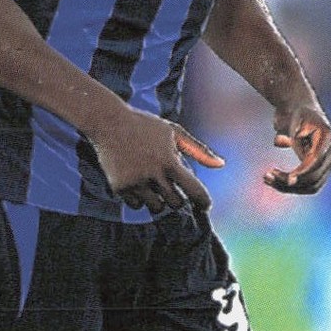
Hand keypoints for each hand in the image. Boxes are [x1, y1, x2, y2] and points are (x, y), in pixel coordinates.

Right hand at [92, 108, 223, 213]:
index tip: (205, 206)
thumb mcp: (173, 132)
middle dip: (176, 198)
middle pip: (175, 203)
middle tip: (170, 186)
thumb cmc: (145, 126)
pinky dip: (139, 198)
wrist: (108, 122)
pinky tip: (136, 182)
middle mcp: (153, 174)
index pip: (194, 190)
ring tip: (153, 184)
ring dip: (158, 200)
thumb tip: (222, 165)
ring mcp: (135, 182)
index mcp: (169, 161)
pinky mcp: (119, 187)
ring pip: (156, 207)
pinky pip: (136, 205)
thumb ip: (198, 150)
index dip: (203, 202)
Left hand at [263, 103, 330, 194]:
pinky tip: (273, 179)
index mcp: (328, 137)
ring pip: (312, 186)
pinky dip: (291, 185)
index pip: (316, 161)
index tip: (279, 176)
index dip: (300, 172)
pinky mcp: (320, 169)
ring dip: (289, 187)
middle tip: (266, 176)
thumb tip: (278, 141)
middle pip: (315, 178)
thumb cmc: (293, 112)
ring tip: (267, 178)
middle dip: (290, 182)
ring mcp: (329, 162)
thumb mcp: (288, 119)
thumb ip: (285, 132)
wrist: (300, 109)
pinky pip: (308, 184)